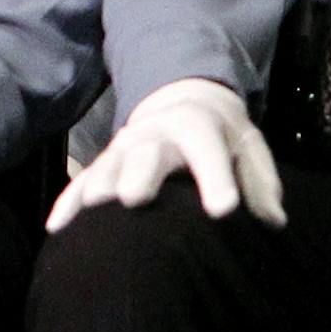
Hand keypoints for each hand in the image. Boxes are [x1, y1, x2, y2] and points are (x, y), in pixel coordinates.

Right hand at [46, 77, 284, 232]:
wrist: (184, 103)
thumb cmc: (223, 137)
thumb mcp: (250, 149)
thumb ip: (261, 183)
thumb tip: (273, 220)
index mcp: (198, 126)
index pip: (208, 149)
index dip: (216, 178)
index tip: (223, 210)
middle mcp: (156, 133)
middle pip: (148, 152)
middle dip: (140, 173)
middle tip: (135, 198)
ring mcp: (125, 147)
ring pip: (110, 165)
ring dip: (99, 186)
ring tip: (94, 210)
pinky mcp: (104, 163)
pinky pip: (82, 182)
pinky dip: (68, 203)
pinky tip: (57, 228)